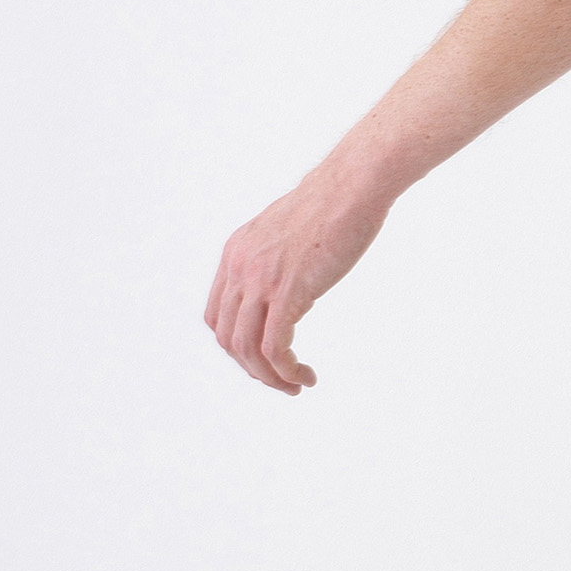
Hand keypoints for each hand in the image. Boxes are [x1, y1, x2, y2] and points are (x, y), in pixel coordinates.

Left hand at [203, 170, 380, 393]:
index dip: (237, 345)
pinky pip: (274, 347)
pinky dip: (286, 371)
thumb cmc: (335, 203)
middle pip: (227, 337)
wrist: (352, 186)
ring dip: (269, 377)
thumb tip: (290, 279)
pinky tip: (305, 377)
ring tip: (295, 385)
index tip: (265, 357)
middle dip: (252, 368)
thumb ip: (278, 257)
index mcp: (237, 252)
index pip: (217, 314)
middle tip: (281, 380)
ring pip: (247, 349)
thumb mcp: (290, 232)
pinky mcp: (288, 291)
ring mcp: (261, 279)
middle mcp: (240, 267)